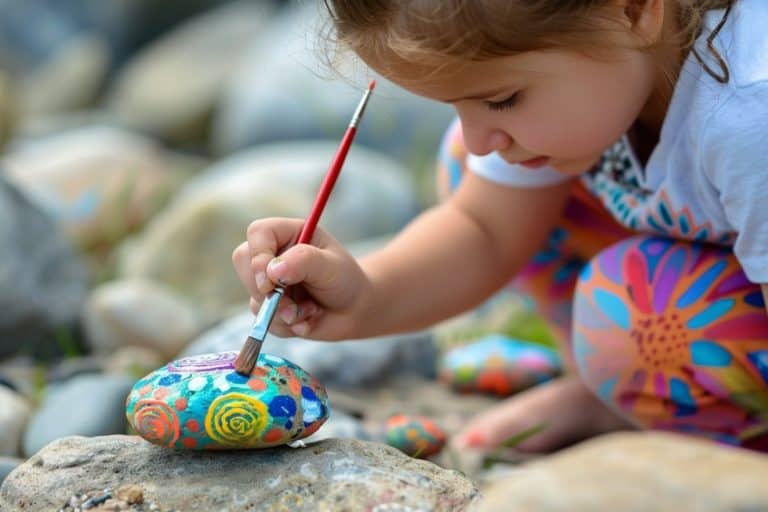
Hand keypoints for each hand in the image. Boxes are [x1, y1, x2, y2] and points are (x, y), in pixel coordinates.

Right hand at [232, 217, 369, 339]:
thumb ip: (303, 262)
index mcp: (288, 233)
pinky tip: (307, 319)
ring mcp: (268, 282)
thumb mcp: (331, 266)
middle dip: (266, 289)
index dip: (259, 256)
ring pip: (254, 298)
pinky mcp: (268, 307)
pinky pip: (264, 321)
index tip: (270, 281)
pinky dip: (287, 326)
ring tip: (310, 309)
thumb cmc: (345, 279)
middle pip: (244, 262)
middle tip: (290, 302)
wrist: (354, 311)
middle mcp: (273, 255)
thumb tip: (272, 271)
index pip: (258, 233)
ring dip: (282, 311)